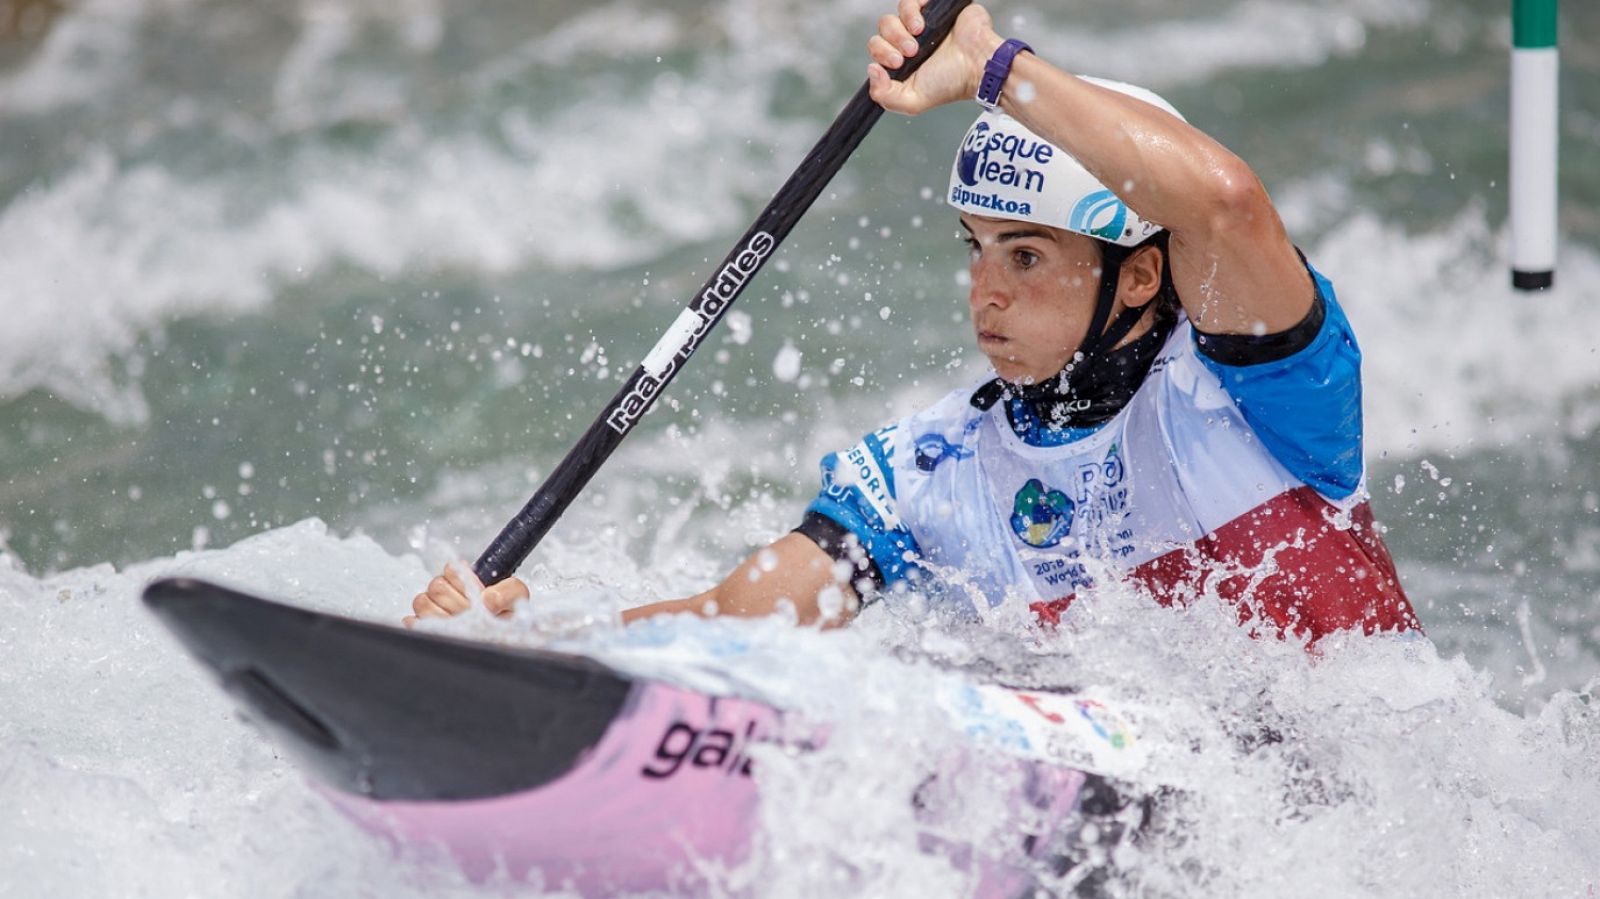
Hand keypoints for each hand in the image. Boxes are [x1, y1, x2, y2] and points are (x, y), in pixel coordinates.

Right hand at [404, 562, 530, 626]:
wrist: (502, 637)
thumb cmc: (506, 614)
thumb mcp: (516, 597)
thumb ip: (507, 591)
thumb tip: (487, 600)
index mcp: (463, 577)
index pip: (451, 569)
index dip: (465, 582)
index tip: (479, 595)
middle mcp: (443, 590)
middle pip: (436, 587)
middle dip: (458, 603)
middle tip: (472, 613)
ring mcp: (429, 608)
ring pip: (422, 603)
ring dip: (445, 616)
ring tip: (462, 624)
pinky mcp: (420, 628)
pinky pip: (411, 622)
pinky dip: (428, 629)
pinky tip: (448, 633)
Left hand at [867, 0, 1001, 115]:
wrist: (978, 64)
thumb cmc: (951, 83)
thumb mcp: (913, 101)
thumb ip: (885, 96)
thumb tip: (872, 71)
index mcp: (902, 61)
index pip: (876, 50)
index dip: (880, 54)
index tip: (897, 63)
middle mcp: (908, 41)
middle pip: (881, 31)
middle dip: (891, 43)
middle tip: (911, 53)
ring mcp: (920, 24)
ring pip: (892, 16)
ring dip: (900, 28)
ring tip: (919, 37)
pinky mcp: (933, 8)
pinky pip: (910, 0)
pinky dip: (911, 11)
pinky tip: (922, 24)